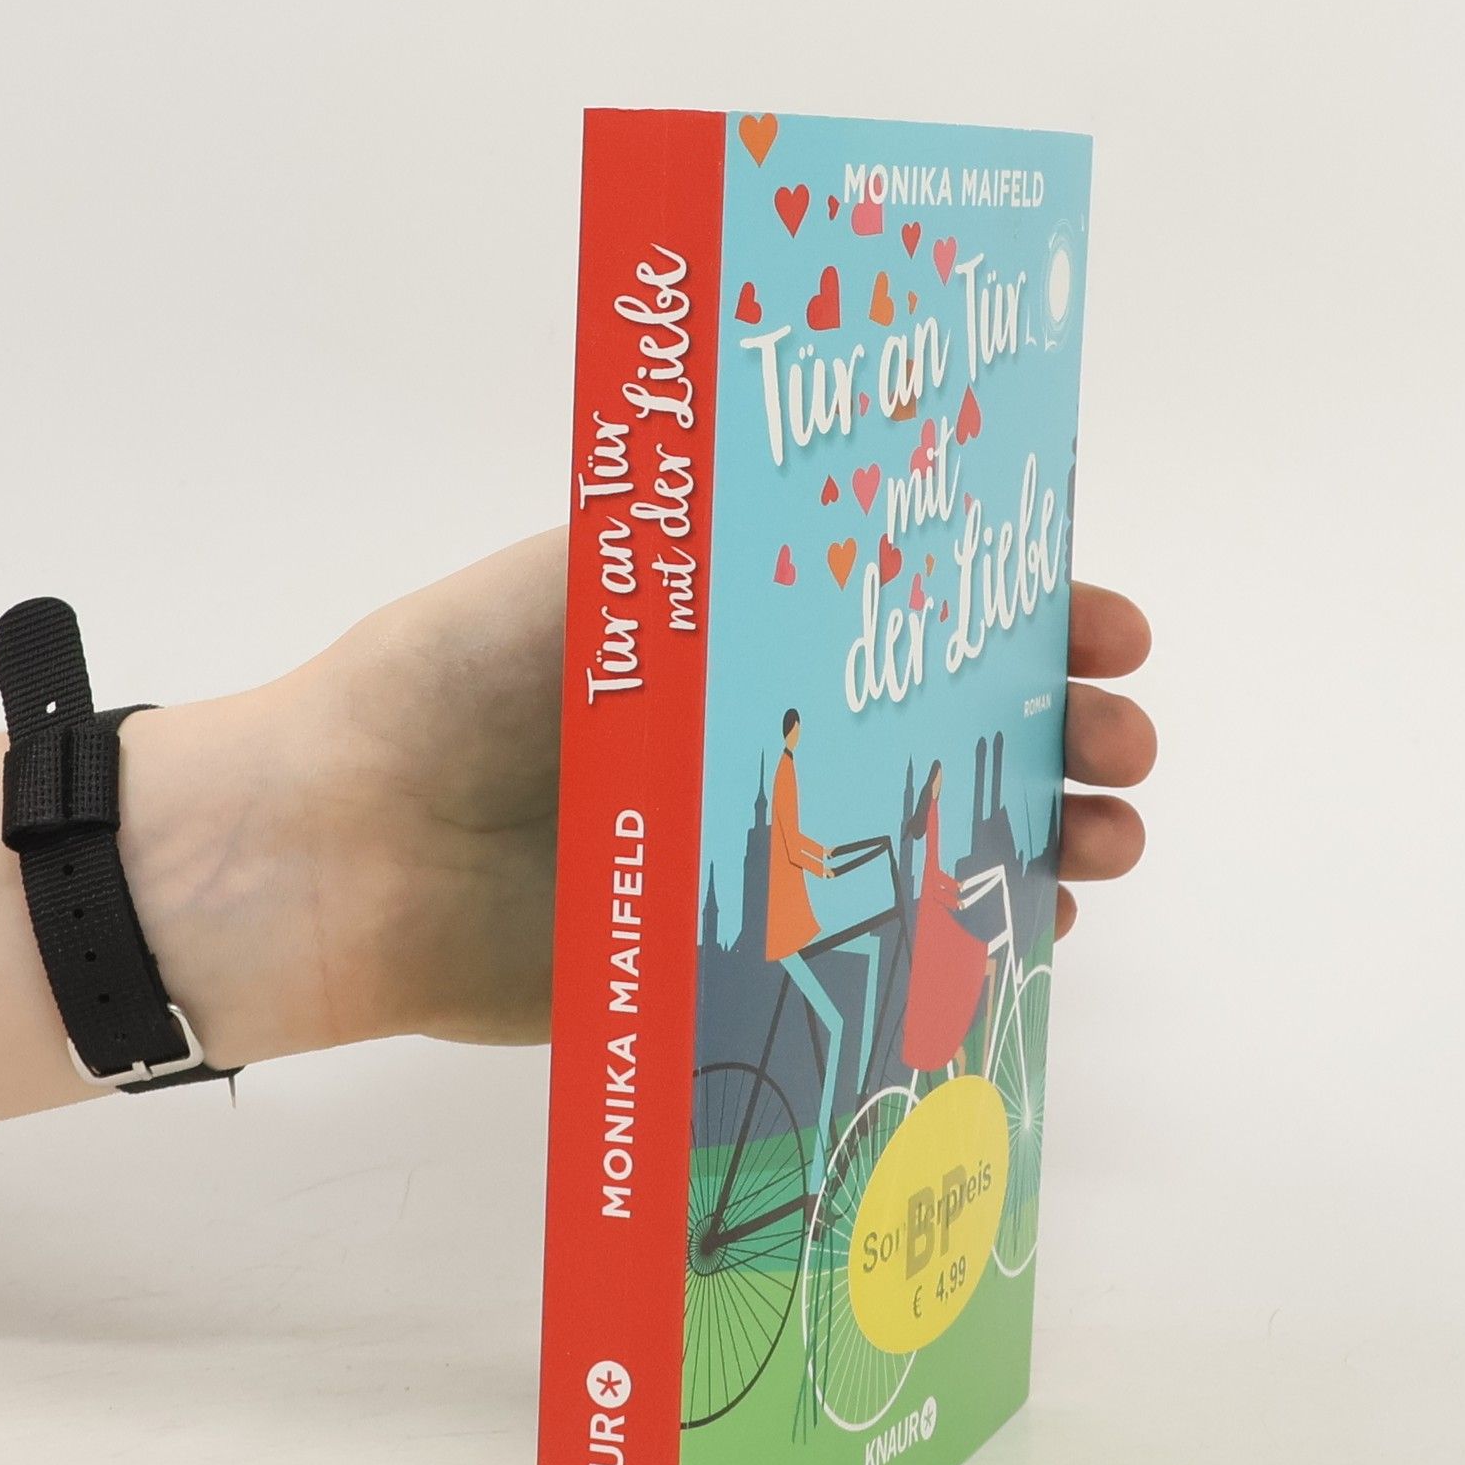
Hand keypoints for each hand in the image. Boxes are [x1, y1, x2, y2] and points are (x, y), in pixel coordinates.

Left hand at [232, 530, 1152, 1050]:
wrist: (345, 854)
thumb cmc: (452, 682)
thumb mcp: (593, 576)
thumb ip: (723, 554)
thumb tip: (889, 508)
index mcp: (747, 634)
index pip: (922, 614)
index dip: (1026, 614)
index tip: (1100, 623)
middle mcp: (770, 737)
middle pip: (959, 727)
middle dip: (1064, 727)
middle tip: (1119, 740)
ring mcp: (763, 852)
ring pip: (945, 838)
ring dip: (1047, 834)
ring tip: (1109, 838)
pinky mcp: (739, 957)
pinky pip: (882, 946)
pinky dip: (969, 938)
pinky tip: (1031, 928)